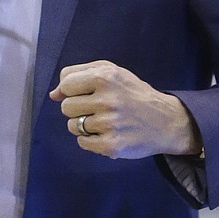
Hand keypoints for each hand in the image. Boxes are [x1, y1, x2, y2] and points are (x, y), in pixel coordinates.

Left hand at [49, 60, 201, 158]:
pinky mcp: (111, 145)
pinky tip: (106, 133)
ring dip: (83, 125)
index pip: (66, 84)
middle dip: (78, 108)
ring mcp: (109, 124)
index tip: (86, 93)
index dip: (72, 90)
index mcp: (105, 77)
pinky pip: (82, 142)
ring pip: (72, 126)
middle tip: (98, 108)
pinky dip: (90, 140)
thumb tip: (53, 94)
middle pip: (66, 107)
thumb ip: (78, 75)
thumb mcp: (111, 71)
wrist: (166, 120)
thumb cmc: (133, 93)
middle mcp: (107, 99)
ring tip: (104, 121)